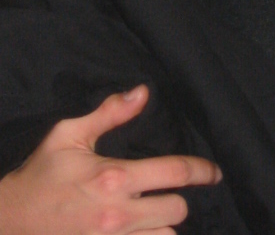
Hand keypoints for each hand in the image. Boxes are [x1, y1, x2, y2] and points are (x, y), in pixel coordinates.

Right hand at [0, 85, 221, 234]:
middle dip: (178, 200)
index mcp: (115, 177)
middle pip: (176, 210)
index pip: (175, 173)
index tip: (215, 172)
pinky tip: (145, 232)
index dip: (203, 170)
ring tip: (155, 217)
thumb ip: (110, 114)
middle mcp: (118, 215)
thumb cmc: (41, 176)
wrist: (9, 222)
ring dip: (164, 227)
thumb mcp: (69, 136)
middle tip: (168, 194)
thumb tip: (143, 92)